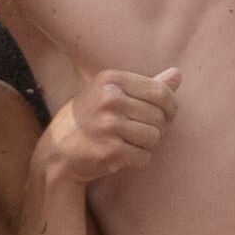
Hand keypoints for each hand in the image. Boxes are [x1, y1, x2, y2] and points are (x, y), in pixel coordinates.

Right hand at [35, 66, 179, 190]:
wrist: (56, 152)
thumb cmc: (87, 120)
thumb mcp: (109, 94)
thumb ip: (145, 85)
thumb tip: (178, 74)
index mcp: (112, 80)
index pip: (160, 91)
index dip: (170, 106)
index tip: (167, 115)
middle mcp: (110, 100)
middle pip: (159, 116)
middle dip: (157, 128)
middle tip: (142, 133)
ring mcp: (110, 126)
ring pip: (155, 137)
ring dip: (148, 145)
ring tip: (132, 143)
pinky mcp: (110, 151)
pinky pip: (144, 156)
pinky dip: (139, 159)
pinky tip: (124, 155)